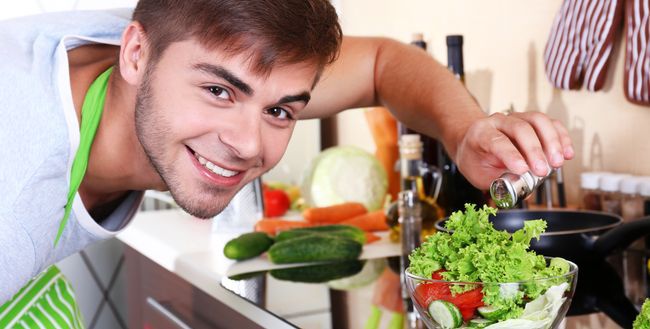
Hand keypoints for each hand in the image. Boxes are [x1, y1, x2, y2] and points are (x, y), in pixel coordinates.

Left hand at [453, 111, 573, 189]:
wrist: (472, 143)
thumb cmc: (476, 160)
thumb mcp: (479, 176)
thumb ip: (500, 183)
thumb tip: (527, 192)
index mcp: (481, 134)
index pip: (497, 141)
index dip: (511, 155)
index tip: (523, 170)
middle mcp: (498, 122)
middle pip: (520, 128)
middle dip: (534, 150)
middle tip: (543, 171)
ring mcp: (516, 118)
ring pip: (537, 120)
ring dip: (552, 141)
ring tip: (558, 162)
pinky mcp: (531, 120)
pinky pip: (550, 123)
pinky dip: (561, 136)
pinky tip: (567, 153)